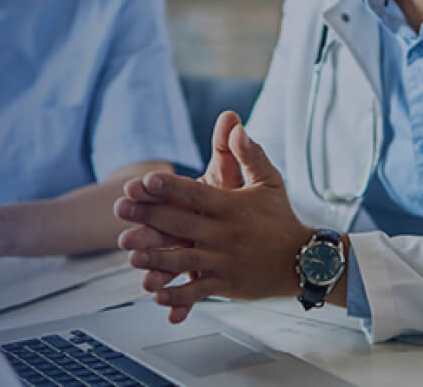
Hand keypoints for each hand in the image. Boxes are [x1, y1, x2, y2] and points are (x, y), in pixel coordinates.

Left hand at [115, 118, 312, 322]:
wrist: (303, 258)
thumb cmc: (281, 217)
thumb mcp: (269, 181)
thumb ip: (251, 154)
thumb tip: (236, 126)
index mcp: (232, 206)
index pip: (197, 194)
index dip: (171, 187)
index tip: (145, 180)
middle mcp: (225, 234)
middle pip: (181, 224)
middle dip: (148, 217)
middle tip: (119, 210)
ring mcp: (224, 261)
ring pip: (185, 261)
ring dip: (157, 258)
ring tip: (132, 255)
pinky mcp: (226, 285)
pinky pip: (198, 292)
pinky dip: (177, 296)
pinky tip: (156, 295)